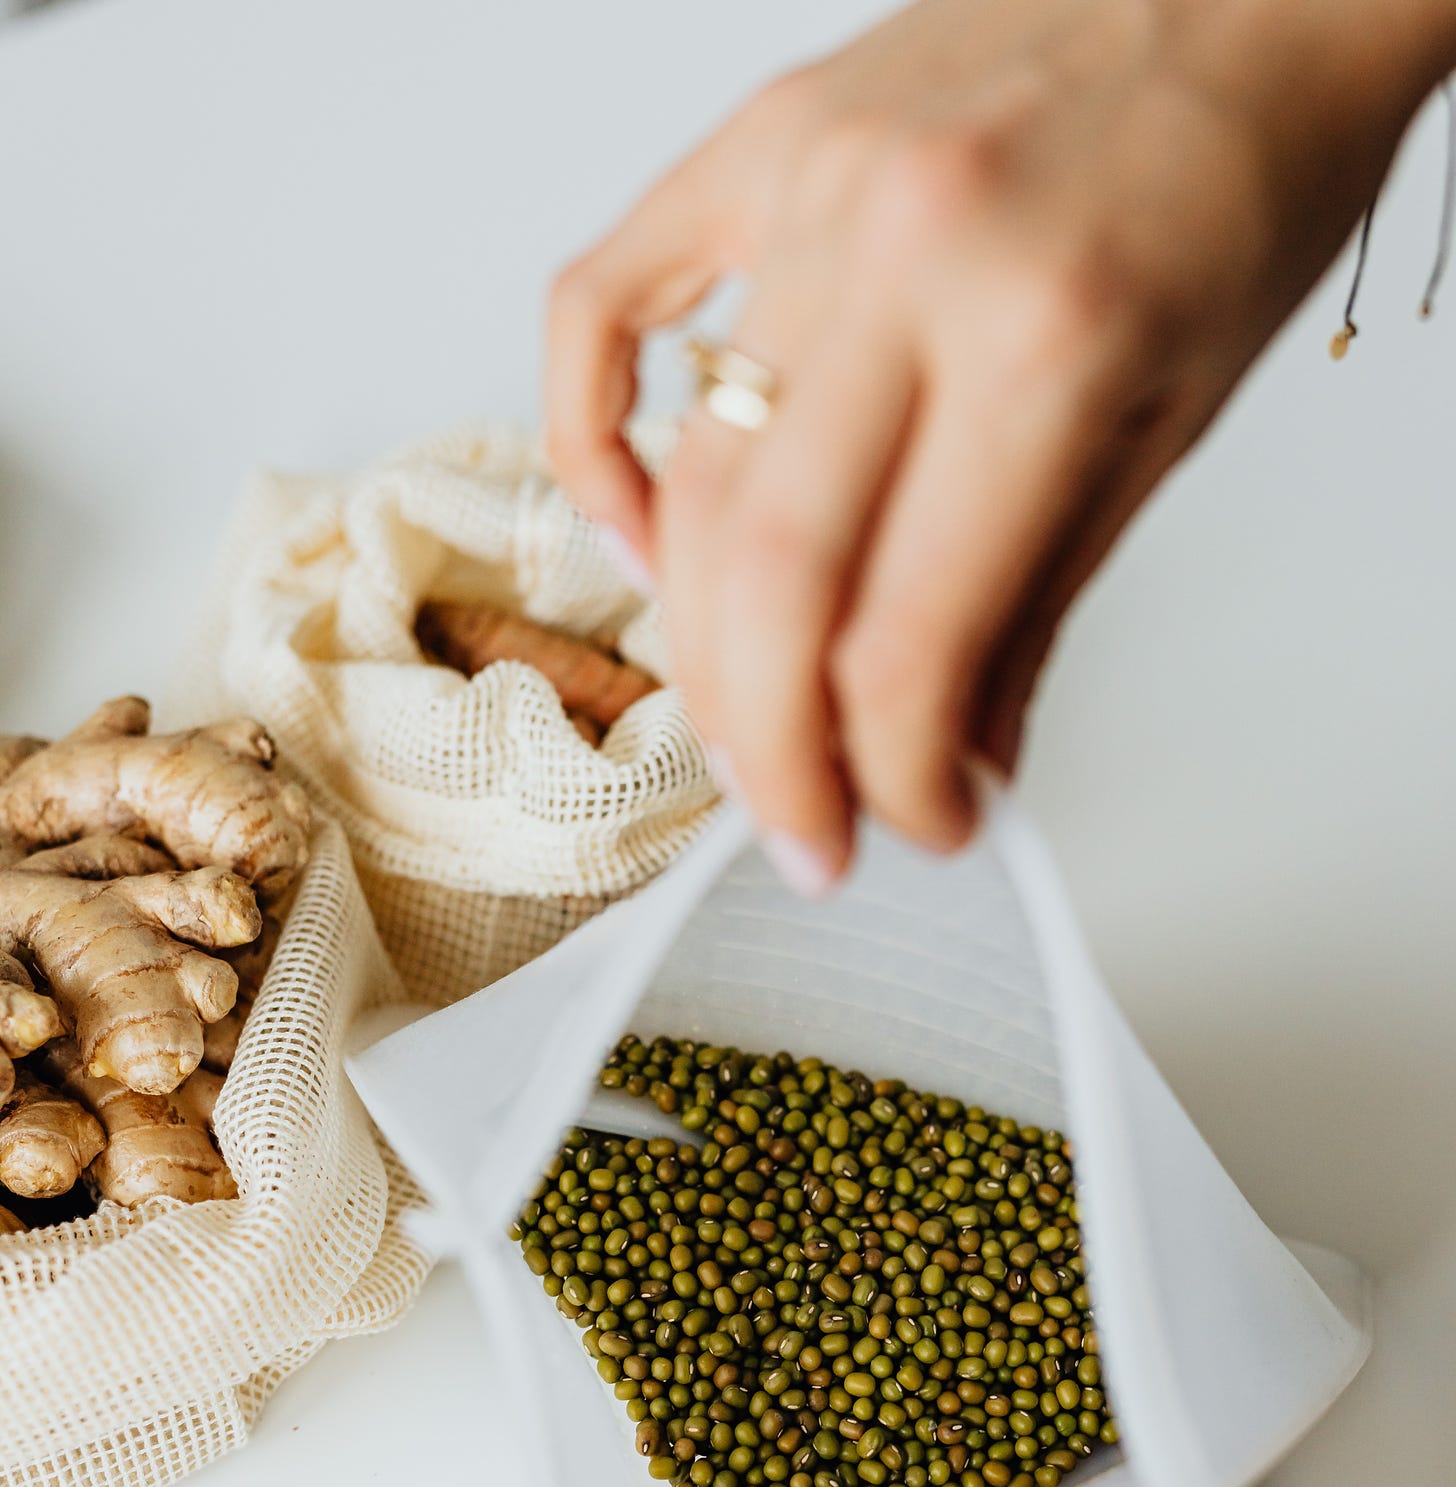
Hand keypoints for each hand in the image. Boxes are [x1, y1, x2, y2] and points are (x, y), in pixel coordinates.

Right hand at [548, 0, 1455, 891]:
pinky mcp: (757, 144)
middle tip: (806, 828)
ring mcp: (811, 187)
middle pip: (772, 578)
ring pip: (692, 478)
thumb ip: (1041, 603)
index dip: (894, 774)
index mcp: (1048, 335)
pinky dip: (594, 442)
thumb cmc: (1243, 168)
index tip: (915, 829)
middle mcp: (910, 254)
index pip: (909, 635)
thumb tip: (957, 757)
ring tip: (751, 720)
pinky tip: (644, 533)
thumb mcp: (1176, 421)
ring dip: (705, 644)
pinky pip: (603, 306)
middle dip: (774, 751)